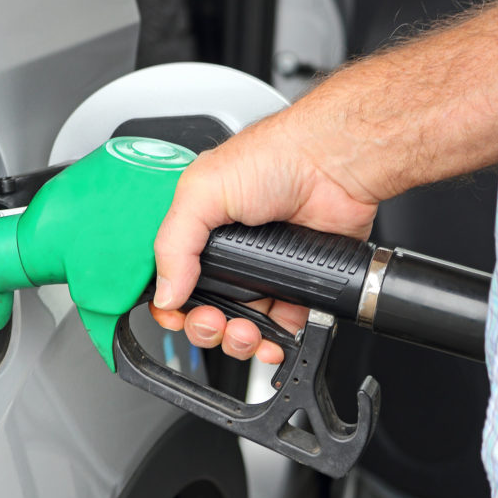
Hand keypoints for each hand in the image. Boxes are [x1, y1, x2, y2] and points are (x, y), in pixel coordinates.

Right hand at [150, 108, 378, 362]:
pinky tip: (273, 339)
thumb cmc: (273, 158)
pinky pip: (280, 325)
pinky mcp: (296, 283)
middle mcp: (227, 253)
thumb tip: (165, 293)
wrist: (333, 164)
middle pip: (203, 311)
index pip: (171, 281)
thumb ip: (173, 244)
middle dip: (205, 328)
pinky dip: (276, 340)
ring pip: (240, 325)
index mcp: (197, 231)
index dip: (169, 307)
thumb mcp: (201, 192)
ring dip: (238, 340)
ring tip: (245, 332)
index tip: (175, 316)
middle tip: (214, 322)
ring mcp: (261, 271)